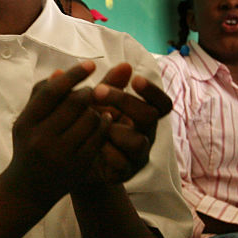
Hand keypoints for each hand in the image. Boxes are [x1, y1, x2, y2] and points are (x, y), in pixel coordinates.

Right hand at [9, 61, 108, 204]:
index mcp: (25, 123)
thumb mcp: (26, 121)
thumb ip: (41, 96)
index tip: (91, 65)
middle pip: (74, 103)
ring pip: (90, 119)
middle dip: (89, 93)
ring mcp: (60, 154)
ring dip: (98, 109)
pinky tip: (104, 121)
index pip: (52, 91)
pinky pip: (98, 138)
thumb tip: (60, 72)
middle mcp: (40, 138)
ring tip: (97, 107)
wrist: (28, 188)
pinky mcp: (77, 166)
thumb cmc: (28, 146)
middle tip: (94, 91)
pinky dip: (104, 125)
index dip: (74, 75)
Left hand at [84, 63, 172, 184]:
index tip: (135, 79)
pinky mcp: (125, 173)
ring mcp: (137, 156)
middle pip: (150, 116)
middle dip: (124, 101)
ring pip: (139, 141)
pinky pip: (122, 162)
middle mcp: (146, 135)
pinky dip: (106, 150)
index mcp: (144, 116)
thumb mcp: (98, 103)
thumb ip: (110, 85)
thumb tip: (126, 64)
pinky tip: (90, 142)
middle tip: (97, 90)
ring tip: (93, 122)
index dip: (153, 91)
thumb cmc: (92, 126)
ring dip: (113, 129)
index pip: (162, 104)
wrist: (75, 160)